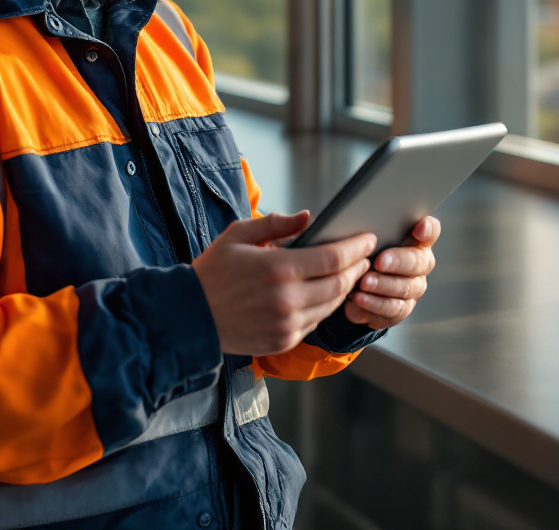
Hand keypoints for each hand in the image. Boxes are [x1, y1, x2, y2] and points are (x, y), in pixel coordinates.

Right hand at [192, 211, 375, 355]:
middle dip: (358, 267)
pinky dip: (326, 305)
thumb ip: (275, 224)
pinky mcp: (283, 341)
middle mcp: (287, 300)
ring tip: (350, 272)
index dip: (356, 247)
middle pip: (340, 283)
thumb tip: (308, 217)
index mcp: (278, 269)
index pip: (333, 258)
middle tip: (365, 255)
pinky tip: (326, 292)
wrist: (190, 316)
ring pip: (332, 305)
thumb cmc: (213, 271)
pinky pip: (316, 322)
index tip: (367, 237)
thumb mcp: (238, 235)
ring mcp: (287, 324)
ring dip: (346, 288)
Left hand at [344, 216, 440, 329]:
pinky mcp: (401, 309)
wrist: (356, 284)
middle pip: (418, 263)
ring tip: (364, 283)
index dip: (427, 230)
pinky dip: (374, 305)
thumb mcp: (367, 239)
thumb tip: (359, 225)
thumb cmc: (365, 253)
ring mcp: (412, 289)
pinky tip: (359, 299)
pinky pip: (392, 310)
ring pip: (405, 289)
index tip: (419, 228)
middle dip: (398, 262)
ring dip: (383, 286)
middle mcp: (419, 266)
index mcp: (415, 242)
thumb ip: (373, 230)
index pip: (430, 232)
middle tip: (380, 262)